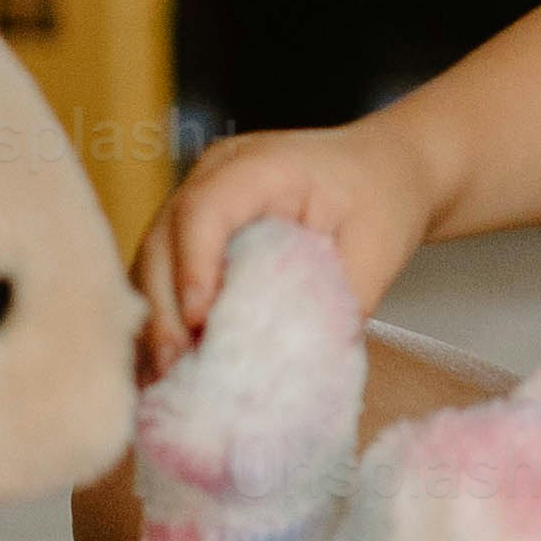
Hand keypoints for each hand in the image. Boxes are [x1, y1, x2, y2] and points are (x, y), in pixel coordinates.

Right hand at [133, 123, 438, 366]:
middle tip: (175, 364)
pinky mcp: (198, 230)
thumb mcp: (377, 248)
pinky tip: (165, 362)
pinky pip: (166, 270)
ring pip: (154, 257)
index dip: (193, 265)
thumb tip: (302, 364)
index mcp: (260, 166)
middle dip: (164, 305)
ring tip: (165, 375)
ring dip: (156, 316)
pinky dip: (165, 314)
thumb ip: (341, 301)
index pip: (205, 210)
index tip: (199, 319)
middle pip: (164, 236)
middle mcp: (215, 176)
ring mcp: (199, 199)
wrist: (386, 167)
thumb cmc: (382, 195)